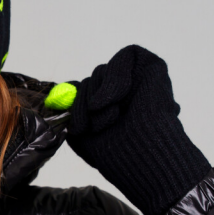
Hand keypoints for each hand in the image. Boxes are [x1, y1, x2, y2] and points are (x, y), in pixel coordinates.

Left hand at [67, 45, 210, 214]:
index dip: (75, 105)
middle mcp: (123, 92)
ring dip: (98, 95)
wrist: (144, 159)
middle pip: (90, 81)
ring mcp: (137, 79)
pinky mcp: (152, 67)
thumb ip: (71, 113)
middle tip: (91, 127)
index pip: (82, 92)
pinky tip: (114, 102)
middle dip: (84, 105)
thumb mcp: (82, 137)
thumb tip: (61, 94)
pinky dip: (115, 78)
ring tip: (110, 119)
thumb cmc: (118, 155)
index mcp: (108, 107)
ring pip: (102, 71)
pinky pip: (127, 56)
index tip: (77, 128)